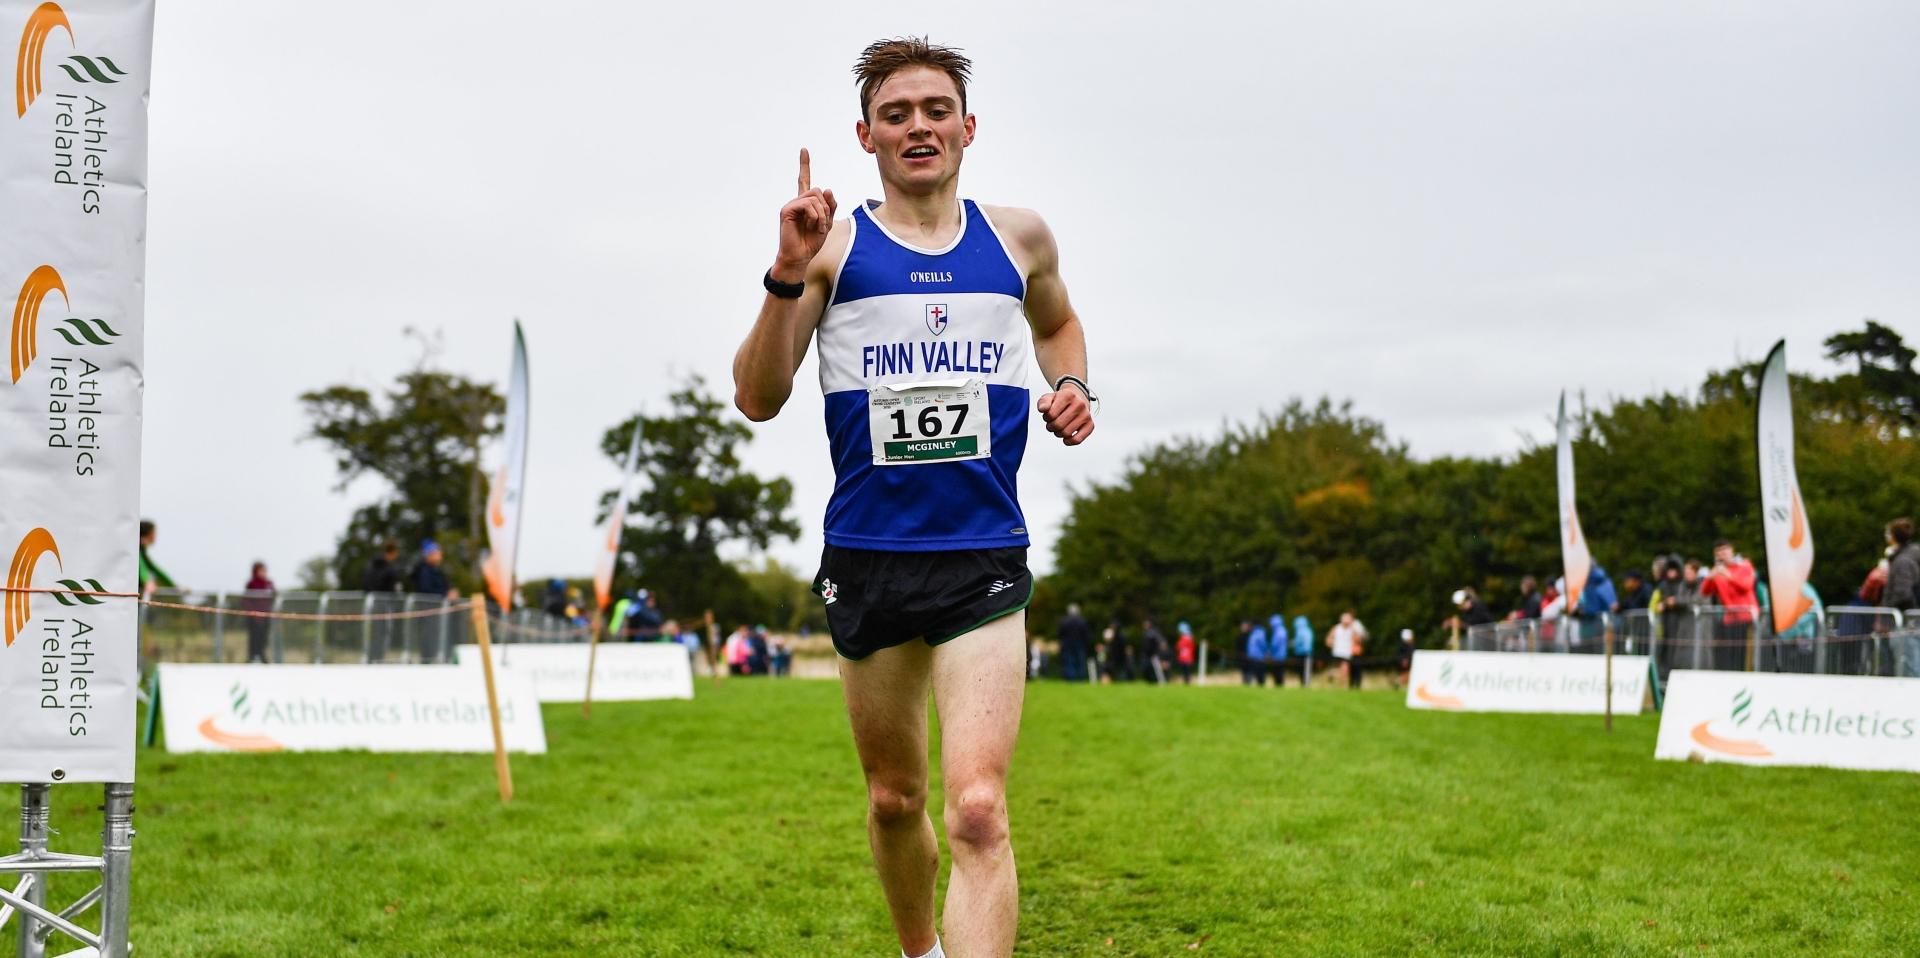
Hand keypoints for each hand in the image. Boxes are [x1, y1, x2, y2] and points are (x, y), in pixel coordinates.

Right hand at [772, 148, 836, 282]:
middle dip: (826, 207)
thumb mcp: (827, 222)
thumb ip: (830, 206)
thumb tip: (827, 189)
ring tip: (818, 227)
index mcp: (805, 203)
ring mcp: (791, 205)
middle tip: (824, 223)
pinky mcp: (787, 210)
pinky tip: (813, 225)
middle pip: (817, 190)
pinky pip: (807, 204)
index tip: (804, 150)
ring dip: (822, 214)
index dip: (804, 165)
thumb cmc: (812, 242)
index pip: (804, 180)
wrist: (800, 256)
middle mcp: (797, 201)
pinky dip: (815, 216)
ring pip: (814, 197)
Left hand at [1036, 381, 1094, 445]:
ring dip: (1058, 433)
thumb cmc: (1060, 401)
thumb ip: (1043, 402)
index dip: (1046, 418)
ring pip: (1066, 433)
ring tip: (1059, 428)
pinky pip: (1077, 440)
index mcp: (1068, 395)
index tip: (1048, 416)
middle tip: (1052, 424)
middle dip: (1051, 427)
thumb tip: (1042, 409)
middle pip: (1058, 425)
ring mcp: (1086, 415)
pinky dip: (1069, 442)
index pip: (1050, 414)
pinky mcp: (1090, 425)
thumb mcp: (1049, 398)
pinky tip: (1065, 439)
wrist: (1076, 400)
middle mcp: (1079, 404)